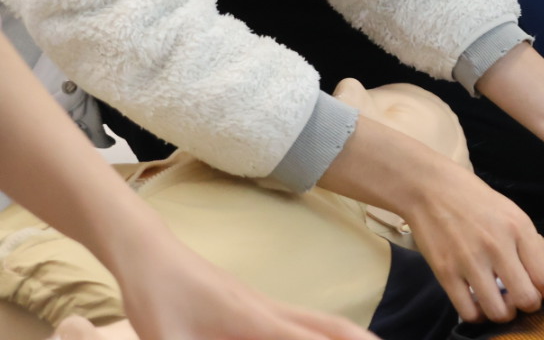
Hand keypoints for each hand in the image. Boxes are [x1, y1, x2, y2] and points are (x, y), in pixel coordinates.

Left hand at [94, 228, 378, 339]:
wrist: (150, 256)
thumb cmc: (156, 299)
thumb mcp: (167, 339)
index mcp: (252, 319)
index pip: (308, 339)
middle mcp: (270, 310)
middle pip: (332, 326)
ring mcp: (266, 305)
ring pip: (322, 321)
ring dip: (350, 335)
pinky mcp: (256, 306)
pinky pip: (304, 320)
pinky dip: (327, 332)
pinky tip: (325, 338)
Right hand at [389, 159, 543, 323]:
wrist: (431, 189)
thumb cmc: (476, 199)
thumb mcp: (513, 212)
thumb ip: (537, 241)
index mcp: (519, 229)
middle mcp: (498, 247)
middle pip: (526, 298)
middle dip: (531, 308)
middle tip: (526, 302)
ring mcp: (470, 262)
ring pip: (498, 311)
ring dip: (505, 315)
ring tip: (503, 305)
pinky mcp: (445, 273)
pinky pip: (467, 311)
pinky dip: (478, 316)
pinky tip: (480, 306)